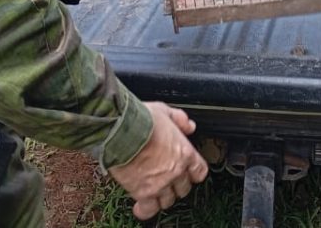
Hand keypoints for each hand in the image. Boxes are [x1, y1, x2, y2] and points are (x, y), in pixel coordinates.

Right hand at [108, 101, 208, 219]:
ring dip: (162, 196)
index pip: (199, 171)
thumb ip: (178, 118)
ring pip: (168, 200)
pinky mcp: (143, 192)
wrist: (121, 130)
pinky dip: (145, 209)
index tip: (188, 171)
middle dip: (177, 184)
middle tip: (166, 177)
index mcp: (184, 152)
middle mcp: (176, 171)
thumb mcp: (163, 110)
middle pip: (184, 188)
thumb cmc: (141, 119)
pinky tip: (141, 205)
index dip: (193, 172)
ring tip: (153, 188)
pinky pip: (149, 209)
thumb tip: (189, 126)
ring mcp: (160, 184)